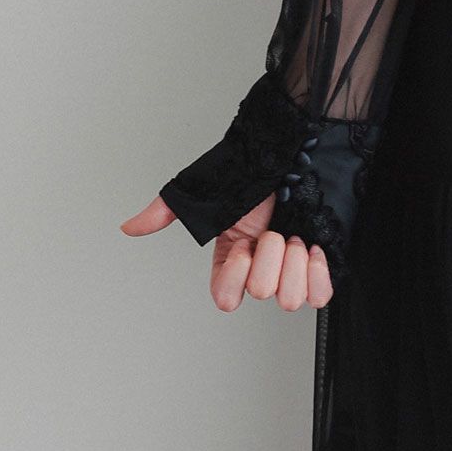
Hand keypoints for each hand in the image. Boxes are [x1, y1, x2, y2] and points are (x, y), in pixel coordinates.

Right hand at [120, 191, 335, 310]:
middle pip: (261, 293)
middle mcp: (260, 268)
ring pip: (290, 299)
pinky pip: (321, 296)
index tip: (243, 244)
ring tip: (294, 235)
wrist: (298, 151)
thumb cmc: (254, 170)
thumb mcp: (204, 191)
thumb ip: (165, 212)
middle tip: (273, 229)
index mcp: (231, 259)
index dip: (236, 274)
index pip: (226, 299)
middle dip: (269, 254)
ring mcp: (290, 269)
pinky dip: (319, 272)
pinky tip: (314, 247)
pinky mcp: (320, 266)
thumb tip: (130, 227)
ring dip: (294, 260)